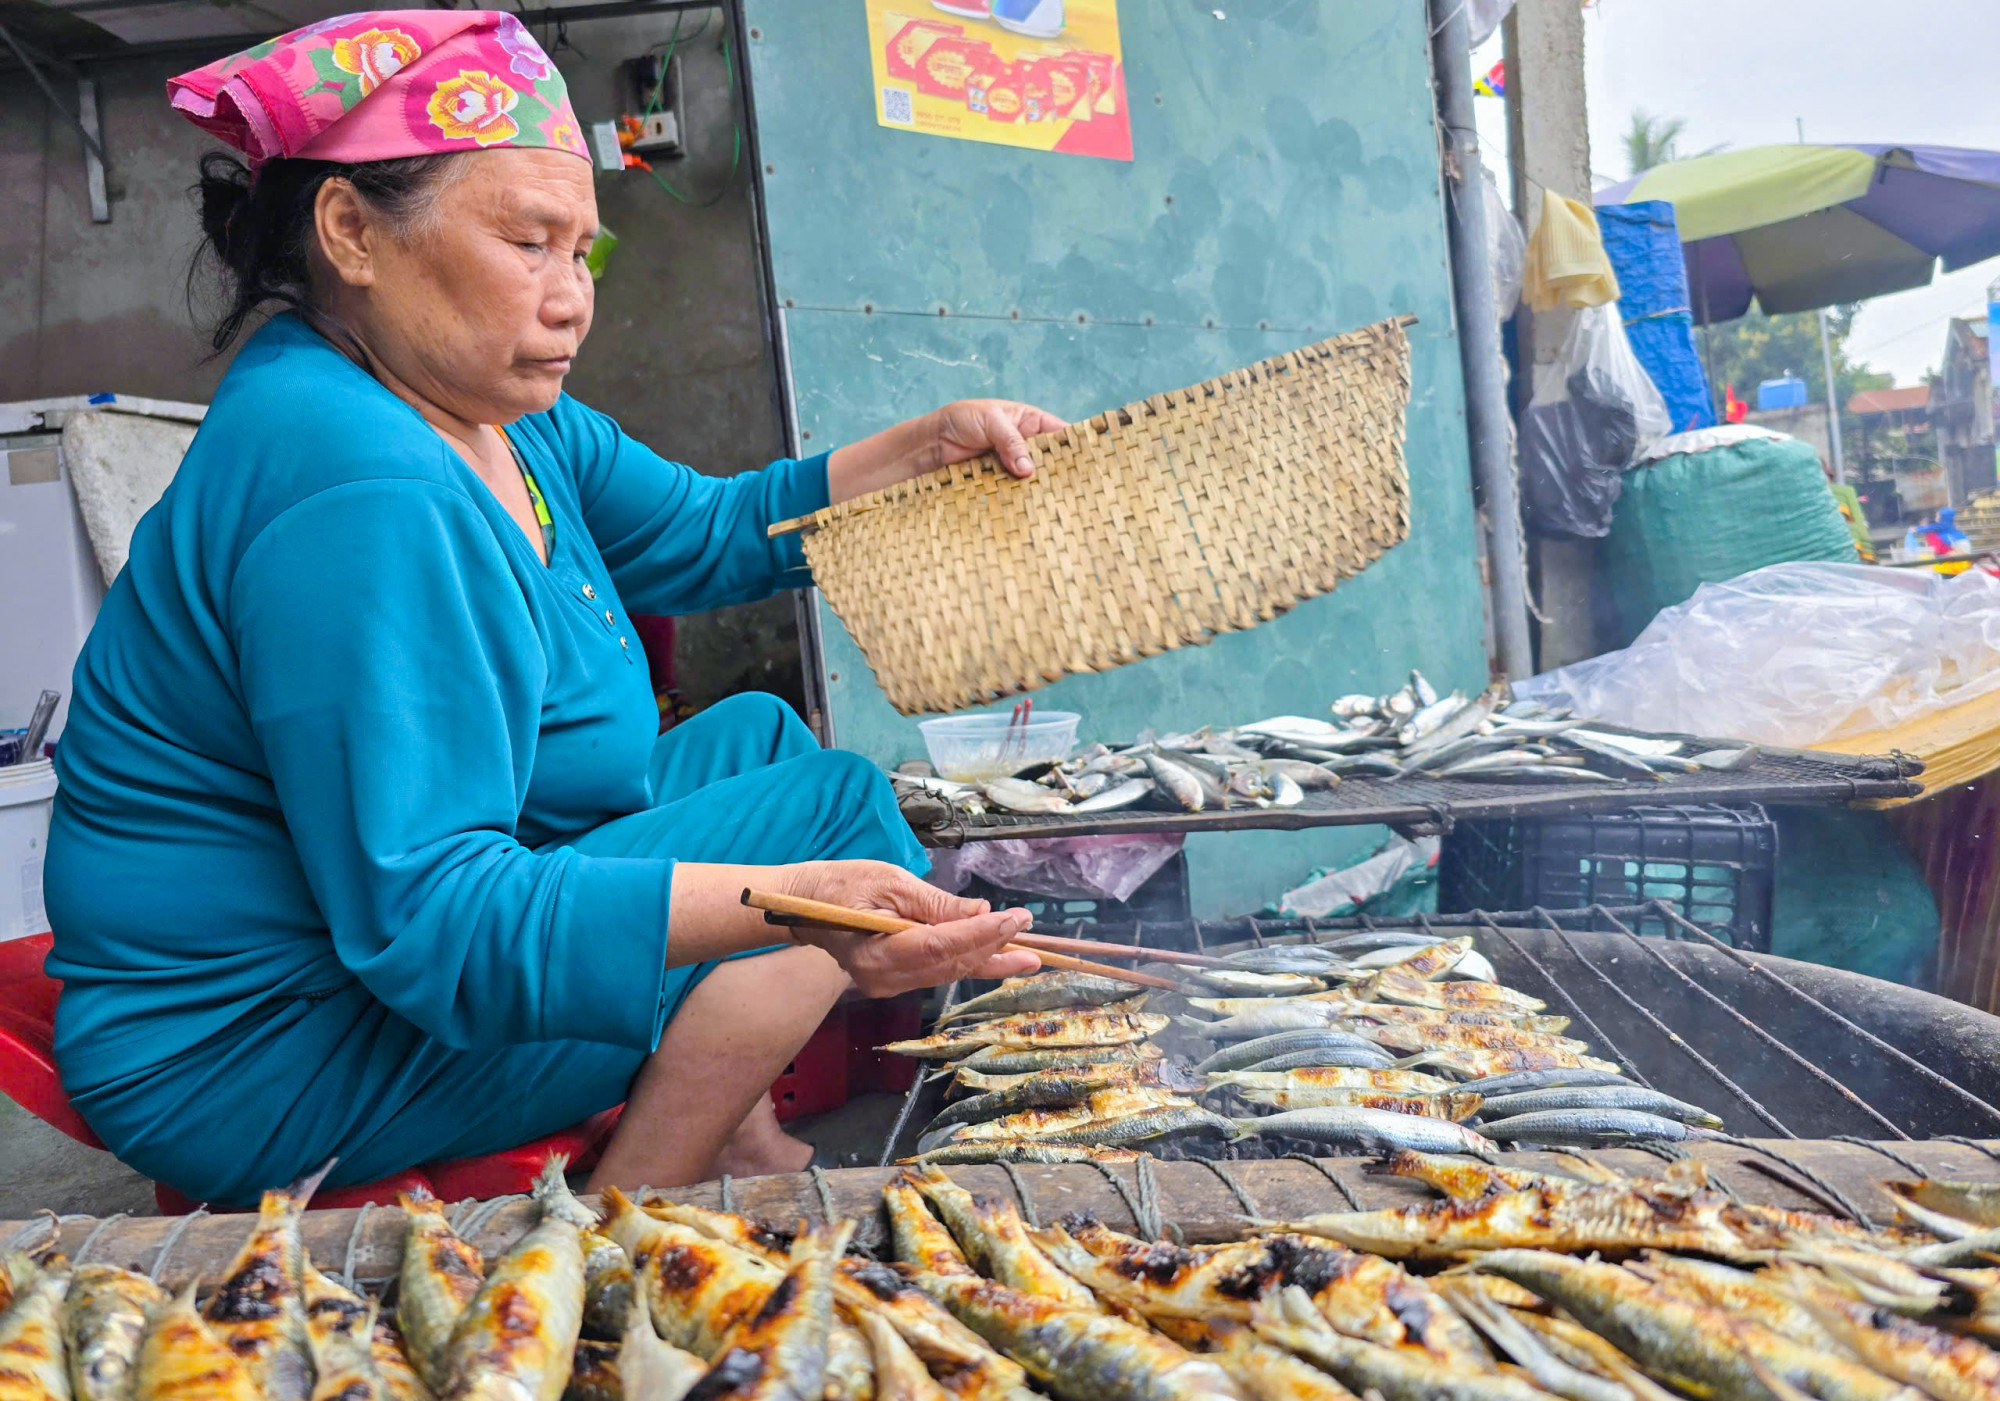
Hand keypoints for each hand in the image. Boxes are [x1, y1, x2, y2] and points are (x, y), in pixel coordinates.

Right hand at [780, 860, 1040, 998]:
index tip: (1017, 920)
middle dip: (995, 951)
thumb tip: (980, 911)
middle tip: (1035, 944)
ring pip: (947, 972)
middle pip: (951, 965)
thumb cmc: (840, 885)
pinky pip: (936, 972)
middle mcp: (885, 978)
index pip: (943, 946)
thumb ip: (936, 903)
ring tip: (1026, 955)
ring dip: (988, 961)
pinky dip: (966, 961)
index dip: (984, 934)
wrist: (803, 904)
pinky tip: (994, 956)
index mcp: (879, 952)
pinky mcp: (892, 982)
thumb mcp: (890, 882)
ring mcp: (887, 985)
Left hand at [826, 399, 1065, 502]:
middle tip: (1076, 494)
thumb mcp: (988, 420)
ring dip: (1040, 494)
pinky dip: (1020, 504)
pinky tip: (1030, 515)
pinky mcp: (998, 488)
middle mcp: (1026, 447)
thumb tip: (1028, 468)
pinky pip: (1015, 497)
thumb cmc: (958, 421)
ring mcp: (1013, 470)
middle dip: (1061, 477)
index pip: (1062, 435)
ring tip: (1058, 510)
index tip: (1093, 463)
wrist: (927, 445)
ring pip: (1035, 484)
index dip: (1077, 448)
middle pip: (1052, 464)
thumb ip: (1010, 440)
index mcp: (1030, 423)